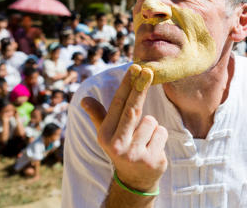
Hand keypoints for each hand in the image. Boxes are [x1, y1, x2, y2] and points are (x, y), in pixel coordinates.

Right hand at [81, 64, 167, 192]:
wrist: (135, 179)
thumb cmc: (122, 148)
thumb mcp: (108, 134)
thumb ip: (99, 115)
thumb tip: (84, 100)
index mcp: (106, 134)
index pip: (117, 104)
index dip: (127, 85)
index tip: (134, 68)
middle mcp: (117, 144)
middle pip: (133, 109)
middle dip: (140, 88)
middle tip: (147, 70)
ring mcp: (134, 153)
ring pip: (151, 121)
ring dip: (152, 125)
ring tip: (145, 138)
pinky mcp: (151, 159)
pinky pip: (161, 133)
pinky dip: (160, 136)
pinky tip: (153, 147)